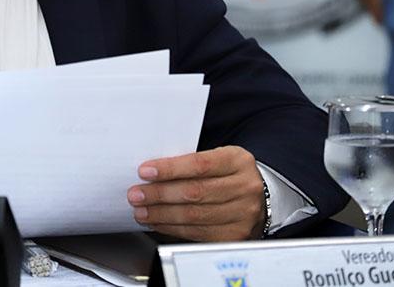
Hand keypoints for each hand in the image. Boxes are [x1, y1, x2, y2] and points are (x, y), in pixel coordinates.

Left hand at [126, 146, 265, 241]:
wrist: (258, 196)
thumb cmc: (227, 174)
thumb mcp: (216, 158)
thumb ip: (189, 163)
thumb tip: (150, 172)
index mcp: (237, 161)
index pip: (199, 164)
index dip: (170, 169)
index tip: (145, 171)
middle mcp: (244, 187)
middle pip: (195, 192)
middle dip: (159, 194)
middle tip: (136, 195)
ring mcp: (244, 214)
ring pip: (195, 216)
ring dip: (162, 215)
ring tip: (142, 211)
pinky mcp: (236, 235)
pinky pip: (198, 233)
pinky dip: (173, 229)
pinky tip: (158, 223)